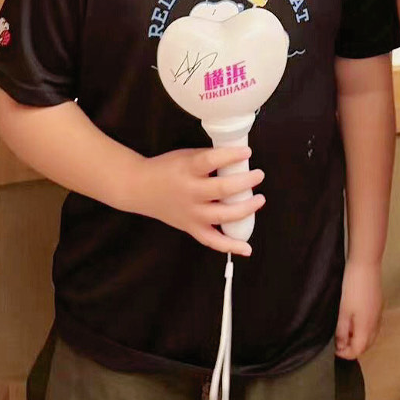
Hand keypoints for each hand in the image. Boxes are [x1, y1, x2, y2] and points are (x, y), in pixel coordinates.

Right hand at [130, 145, 264, 256]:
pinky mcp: (191, 228)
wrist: (141, 189)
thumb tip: (237, 159)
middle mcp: (189, 193)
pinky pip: (212, 241)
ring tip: (259, 200)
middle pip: (221, 190)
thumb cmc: (166, 169)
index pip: (210, 161)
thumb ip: (208, 159)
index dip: (230, 156)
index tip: (247, 152)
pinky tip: (247, 248)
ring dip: (244, 209)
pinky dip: (230, 246)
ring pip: (221, 216)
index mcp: (187, 170)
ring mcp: (191, 214)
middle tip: (259, 175)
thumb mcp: (185, 156)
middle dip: (244, 183)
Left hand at [335, 257, 383, 358]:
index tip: (335, 350)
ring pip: (371, 336)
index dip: (346, 354)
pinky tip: (354, 322)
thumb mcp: (343, 311)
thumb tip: (341, 346)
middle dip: (353, 349)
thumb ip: (342, 331)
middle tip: (339, 344)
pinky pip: (373, 325)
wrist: (366, 265)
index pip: (358, 350)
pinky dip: (364, 330)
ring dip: (359, 339)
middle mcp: (376, 323)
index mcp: (366, 327)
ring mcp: (379, 314)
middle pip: (366, 345)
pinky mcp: (378, 306)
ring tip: (345, 333)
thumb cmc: (353, 287)